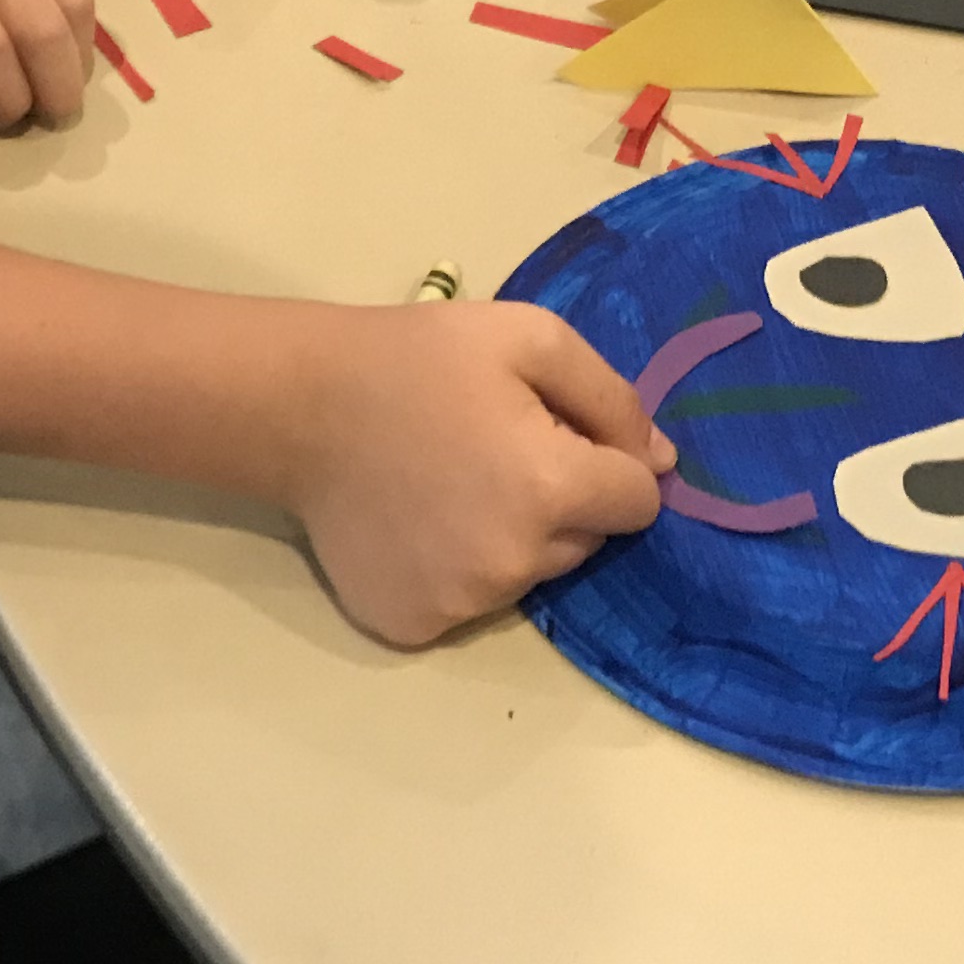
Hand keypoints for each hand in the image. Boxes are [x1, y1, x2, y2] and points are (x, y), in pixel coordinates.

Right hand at [275, 303, 672, 645]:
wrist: (301, 405)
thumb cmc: (418, 359)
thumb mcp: (528, 337)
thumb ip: (610, 399)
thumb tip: (663, 463)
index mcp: (549, 488)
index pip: (638, 501)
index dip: (609, 462)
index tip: (559, 432)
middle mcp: (514, 562)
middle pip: (586, 541)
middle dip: (561, 500)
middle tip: (494, 448)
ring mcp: (461, 603)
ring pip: (530, 574)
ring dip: (512, 536)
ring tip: (450, 482)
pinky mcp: (415, 626)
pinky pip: (471, 604)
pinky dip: (458, 570)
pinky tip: (418, 522)